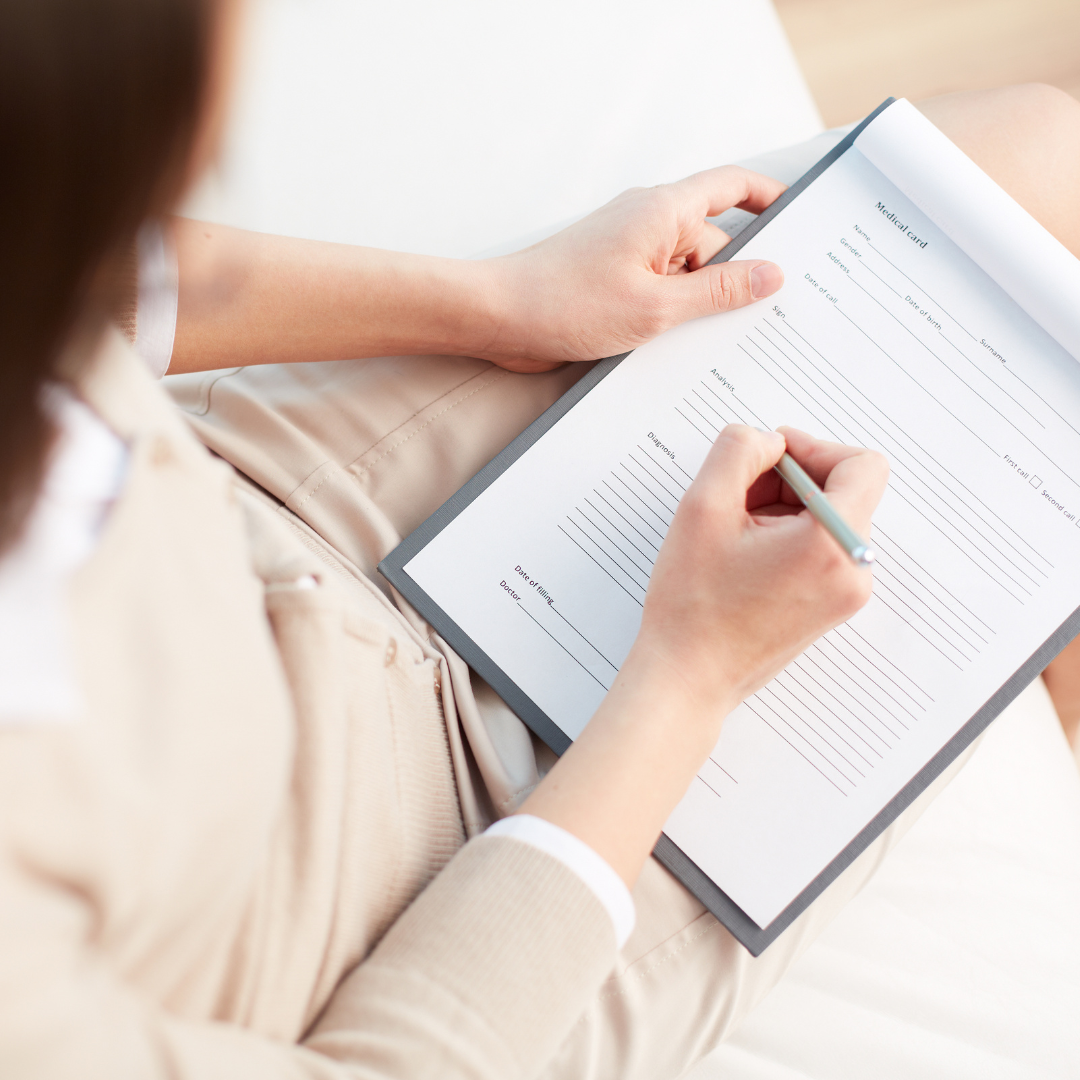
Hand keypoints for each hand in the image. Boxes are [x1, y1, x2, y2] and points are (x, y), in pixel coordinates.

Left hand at [481, 167, 786, 371]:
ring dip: (699, 305)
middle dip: (734, 279)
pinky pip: (660, 291)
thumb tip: (771, 275)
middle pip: (714, 243)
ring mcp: (630, 252)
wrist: (499, 318)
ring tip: (702, 340)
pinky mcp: (614, 279)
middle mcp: (648, 223)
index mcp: (664, 211)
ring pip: (686, 274)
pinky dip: (672, 313)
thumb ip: (719, 291)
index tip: (800, 221)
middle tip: (760, 318)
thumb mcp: (657, 306)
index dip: (771, 198)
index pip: (733, 187)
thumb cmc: (566, 303)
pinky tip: (675, 345)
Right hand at [517, 425, 886, 885]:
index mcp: (832, 546)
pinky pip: (822, 547)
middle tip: (737, 497)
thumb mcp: (702, 507)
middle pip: (844, 490)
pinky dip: (787, 535)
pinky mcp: (831, 605)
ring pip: (830, 517)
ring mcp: (846, 593)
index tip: (770, 459)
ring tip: (734, 530)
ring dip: (785, 507)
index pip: (862, 464)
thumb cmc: (692, 606)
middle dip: (790, 480)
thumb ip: (738, 451)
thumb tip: (768, 440)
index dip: (814, 448)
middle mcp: (853, 571)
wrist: (688, 676)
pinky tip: (744, 551)